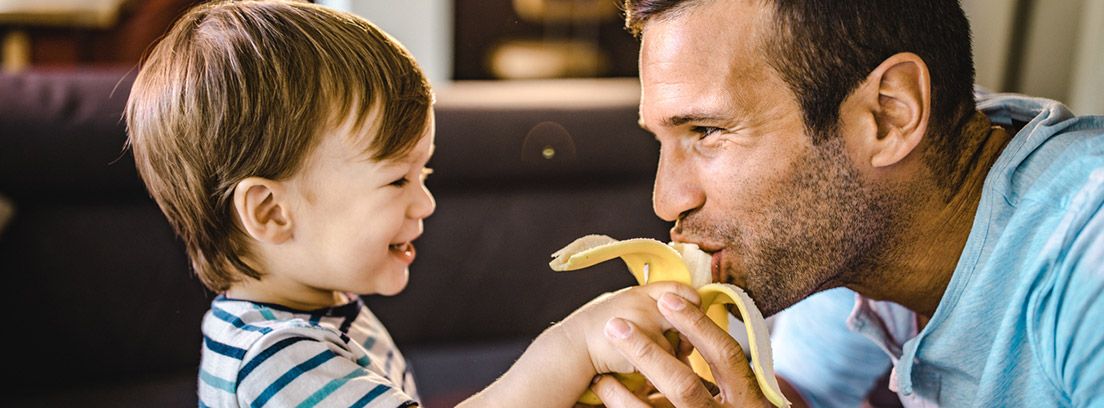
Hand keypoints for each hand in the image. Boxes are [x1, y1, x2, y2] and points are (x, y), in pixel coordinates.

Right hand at [559, 282, 701, 375]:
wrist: (575, 347)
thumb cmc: (599, 332)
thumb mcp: (624, 308)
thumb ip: (650, 307)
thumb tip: (682, 319)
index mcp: (642, 292)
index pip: (679, 290)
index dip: (691, 303)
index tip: (691, 316)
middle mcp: (646, 303)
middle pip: (685, 314)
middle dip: (689, 331)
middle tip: (683, 343)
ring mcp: (647, 322)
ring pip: (678, 342)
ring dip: (673, 354)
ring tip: (655, 358)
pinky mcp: (646, 344)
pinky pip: (667, 360)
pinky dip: (660, 369)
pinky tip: (644, 367)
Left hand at [593, 292, 772, 406]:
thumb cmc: (729, 407)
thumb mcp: (738, 391)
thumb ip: (722, 367)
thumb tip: (693, 312)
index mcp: (748, 398)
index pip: (726, 355)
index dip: (698, 326)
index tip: (668, 300)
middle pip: (684, 386)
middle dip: (648, 354)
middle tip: (616, 325)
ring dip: (623, 387)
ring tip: (604, 361)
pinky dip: (620, 402)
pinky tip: (605, 384)